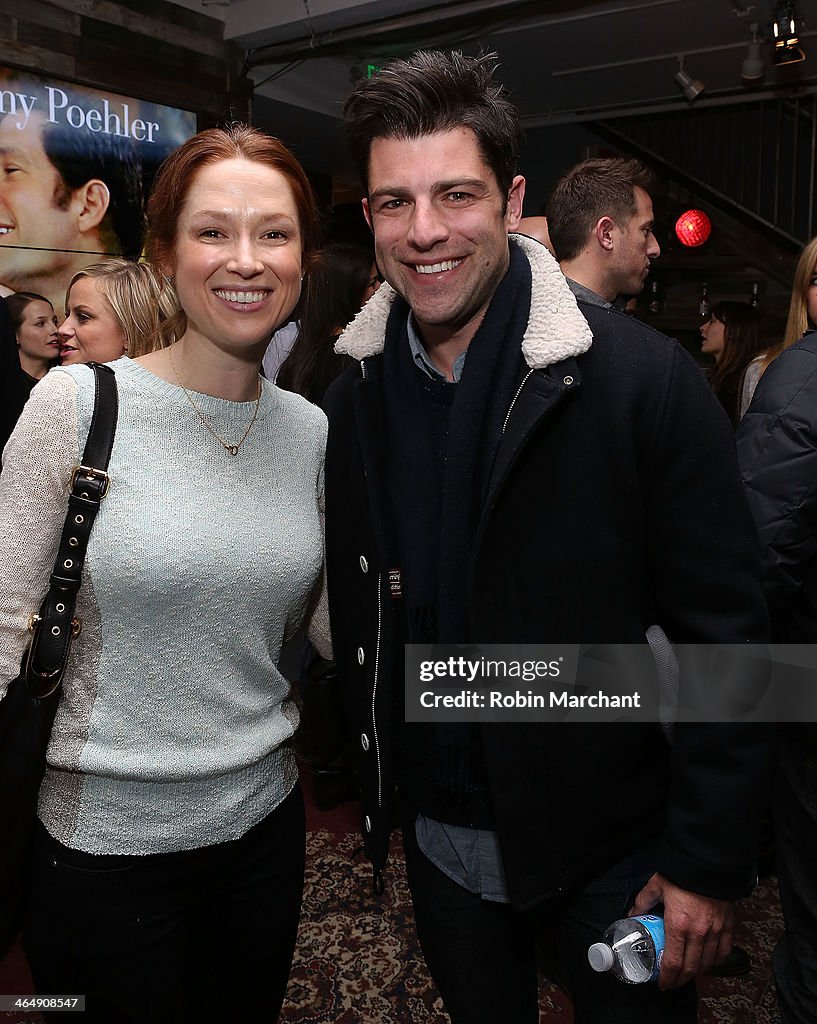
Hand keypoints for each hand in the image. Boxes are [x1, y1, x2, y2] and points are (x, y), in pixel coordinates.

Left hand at [629, 873, 733, 988]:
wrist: (708, 862)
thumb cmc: (683, 872)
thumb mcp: (656, 885)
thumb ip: (644, 901)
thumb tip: (634, 912)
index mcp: (678, 924)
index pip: (672, 962)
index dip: (667, 978)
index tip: (663, 983)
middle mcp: (698, 932)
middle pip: (690, 967)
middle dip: (680, 979)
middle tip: (673, 982)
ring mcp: (715, 930)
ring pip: (707, 962)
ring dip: (697, 972)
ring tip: (688, 973)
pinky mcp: (728, 925)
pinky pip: (724, 951)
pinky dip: (716, 961)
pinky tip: (709, 961)